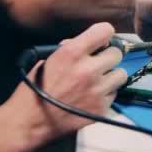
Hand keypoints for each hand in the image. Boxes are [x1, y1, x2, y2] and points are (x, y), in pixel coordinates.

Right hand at [5, 22, 126, 144]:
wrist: (30, 121)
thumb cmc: (35, 88)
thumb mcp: (48, 60)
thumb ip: (70, 48)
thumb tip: (88, 43)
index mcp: (72, 53)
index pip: (105, 31)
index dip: (104, 34)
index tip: (101, 40)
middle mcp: (88, 69)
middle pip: (117, 54)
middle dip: (107, 57)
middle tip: (98, 64)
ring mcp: (97, 90)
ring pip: (121, 74)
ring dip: (111, 76)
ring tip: (98, 81)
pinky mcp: (102, 108)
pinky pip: (114, 93)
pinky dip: (106, 94)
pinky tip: (92, 96)